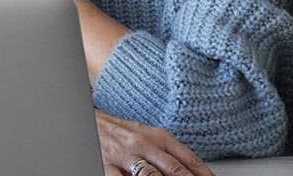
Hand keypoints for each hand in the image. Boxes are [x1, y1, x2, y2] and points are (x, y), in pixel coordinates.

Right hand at [95, 110, 214, 175]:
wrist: (90, 121)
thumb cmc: (121, 132)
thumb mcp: (147, 136)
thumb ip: (166, 153)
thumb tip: (190, 170)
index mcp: (159, 136)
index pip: (188, 158)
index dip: (203, 173)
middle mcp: (145, 144)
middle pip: (174, 169)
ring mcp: (126, 155)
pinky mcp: (107, 165)